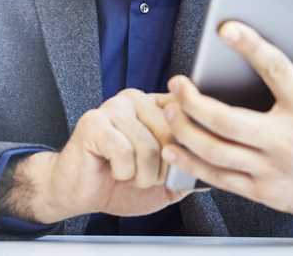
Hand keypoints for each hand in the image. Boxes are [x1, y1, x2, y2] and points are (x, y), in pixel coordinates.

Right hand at [21, 89, 190, 222]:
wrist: (78, 193)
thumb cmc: (119, 183)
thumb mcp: (164, 181)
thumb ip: (188, 170)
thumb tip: (214, 170)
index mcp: (156, 105)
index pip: (187, 114)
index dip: (188, 145)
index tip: (177, 162)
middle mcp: (136, 99)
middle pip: (171, 134)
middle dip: (162, 169)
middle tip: (145, 176)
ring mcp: (113, 107)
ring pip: (149, 146)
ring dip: (141, 175)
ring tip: (128, 175)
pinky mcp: (94, 122)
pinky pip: (124, 151)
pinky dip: (122, 172)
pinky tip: (112, 170)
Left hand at [160, 21, 292, 226]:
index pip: (275, 70)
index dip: (250, 46)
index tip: (225, 29)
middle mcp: (287, 140)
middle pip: (227, 120)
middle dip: (193, 100)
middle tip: (177, 82)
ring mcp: (271, 169)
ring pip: (215, 151)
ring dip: (185, 129)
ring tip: (170, 108)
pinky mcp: (262, 191)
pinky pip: (218, 178)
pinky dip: (190, 162)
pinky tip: (174, 146)